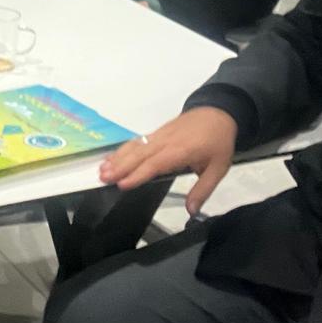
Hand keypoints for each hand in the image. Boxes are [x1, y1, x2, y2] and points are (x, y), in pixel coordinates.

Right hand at [99, 107, 236, 212]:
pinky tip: (113, 157)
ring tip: (102, 169)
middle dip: (120, 166)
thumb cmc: (218, 141)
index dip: (138, 174)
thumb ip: (203, 190)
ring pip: (135, 146)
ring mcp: (159, 135)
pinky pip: (137, 141)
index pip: (155, 164)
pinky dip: (123, 149)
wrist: (219, 112)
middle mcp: (166, 141)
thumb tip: (192, 210)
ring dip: (118, 157)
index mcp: (181, 151)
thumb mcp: (218, 168)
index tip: (122, 184)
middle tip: (103, 178)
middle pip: (139, 154)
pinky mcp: (157, 132)